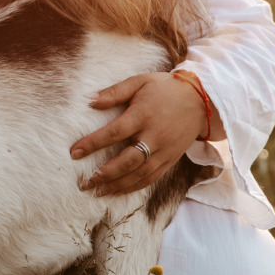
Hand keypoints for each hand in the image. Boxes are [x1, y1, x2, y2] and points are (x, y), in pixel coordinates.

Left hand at [70, 71, 212, 196]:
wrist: (201, 100)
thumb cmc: (165, 88)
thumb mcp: (139, 82)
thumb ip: (115, 92)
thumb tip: (90, 100)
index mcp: (143, 115)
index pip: (114, 132)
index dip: (93, 144)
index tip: (74, 153)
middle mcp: (155, 135)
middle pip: (128, 160)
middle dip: (105, 173)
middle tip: (84, 182)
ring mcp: (165, 150)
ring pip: (140, 173)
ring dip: (118, 185)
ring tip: (97, 192)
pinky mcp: (171, 159)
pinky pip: (152, 177)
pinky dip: (135, 187)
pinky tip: (118, 191)